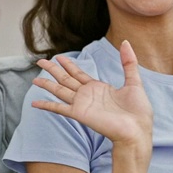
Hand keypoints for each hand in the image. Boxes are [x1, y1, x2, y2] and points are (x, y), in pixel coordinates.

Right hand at [31, 41, 152, 150]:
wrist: (137, 130)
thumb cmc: (138, 111)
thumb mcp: (134, 82)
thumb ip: (128, 63)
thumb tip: (125, 42)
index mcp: (98, 88)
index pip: (78, 74)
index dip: (68, 65)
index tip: (58, 57)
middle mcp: (87, 96)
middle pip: (65, 79)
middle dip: (53, 70)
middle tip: (40, 61)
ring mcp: (82, 105)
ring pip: (59, 90)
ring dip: (46, 84)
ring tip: (34, 79)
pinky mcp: (79, 114)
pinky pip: (59, 108)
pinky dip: (46, 105)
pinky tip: (34, 103)